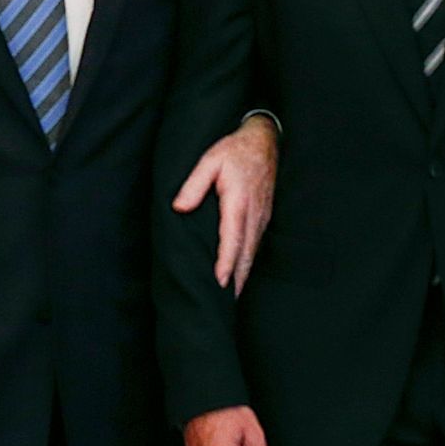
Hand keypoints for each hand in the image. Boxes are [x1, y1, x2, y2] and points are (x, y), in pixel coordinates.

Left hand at [172, 114, 278, 292]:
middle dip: (237, 280)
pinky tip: (241, 273)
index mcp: (238, 202)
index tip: (220, 283)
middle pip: (245, 254)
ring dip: (243, 275)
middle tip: (225, 304)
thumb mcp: (210, 159)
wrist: (264, 141)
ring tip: (232, 297)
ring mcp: (261, 217)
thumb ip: (194, 183)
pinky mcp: (263, 217)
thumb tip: (180, 207)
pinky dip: (248, 262)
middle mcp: (253, 214)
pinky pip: (255, 245)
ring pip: (252, 252)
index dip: (226, 263)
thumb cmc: (235, 150)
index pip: (232, 239)